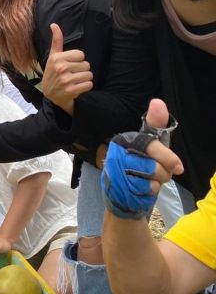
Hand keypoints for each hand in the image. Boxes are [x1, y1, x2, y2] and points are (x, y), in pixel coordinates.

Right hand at [41, 23, 92, 114]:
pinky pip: (89, 84)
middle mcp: (60, 68)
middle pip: (86, 65)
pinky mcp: (70, 91)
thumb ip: (57, 41)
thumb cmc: (53, 73)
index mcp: (56, 58)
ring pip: (89, 75)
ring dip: (84, 79)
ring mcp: (65, 80)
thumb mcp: (53, 56)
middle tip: (72, 74)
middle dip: (82, 70)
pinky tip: (77, 88)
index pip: (81, 55)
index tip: (70, 65)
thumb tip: (54, 24)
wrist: (50, 94)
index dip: (78, 60)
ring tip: (75, 81)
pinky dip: (85, 87)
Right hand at [101, 99, 182, 218]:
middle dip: (163, 173)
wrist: (121, 191)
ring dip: (156, 183)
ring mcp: (115, 172)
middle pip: (155, 167)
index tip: (178, 167)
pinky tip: (141, 189)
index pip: (150, 146)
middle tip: (158, 173)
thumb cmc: (138, 163)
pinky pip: (145, 191)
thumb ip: (155, 123)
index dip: (167, 157)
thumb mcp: (150, 143)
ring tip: (148, 180)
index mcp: (124, 140)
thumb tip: (157, 102)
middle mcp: (116, 154)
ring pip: (151, 180)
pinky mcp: (117, 188)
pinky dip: (149, 192)